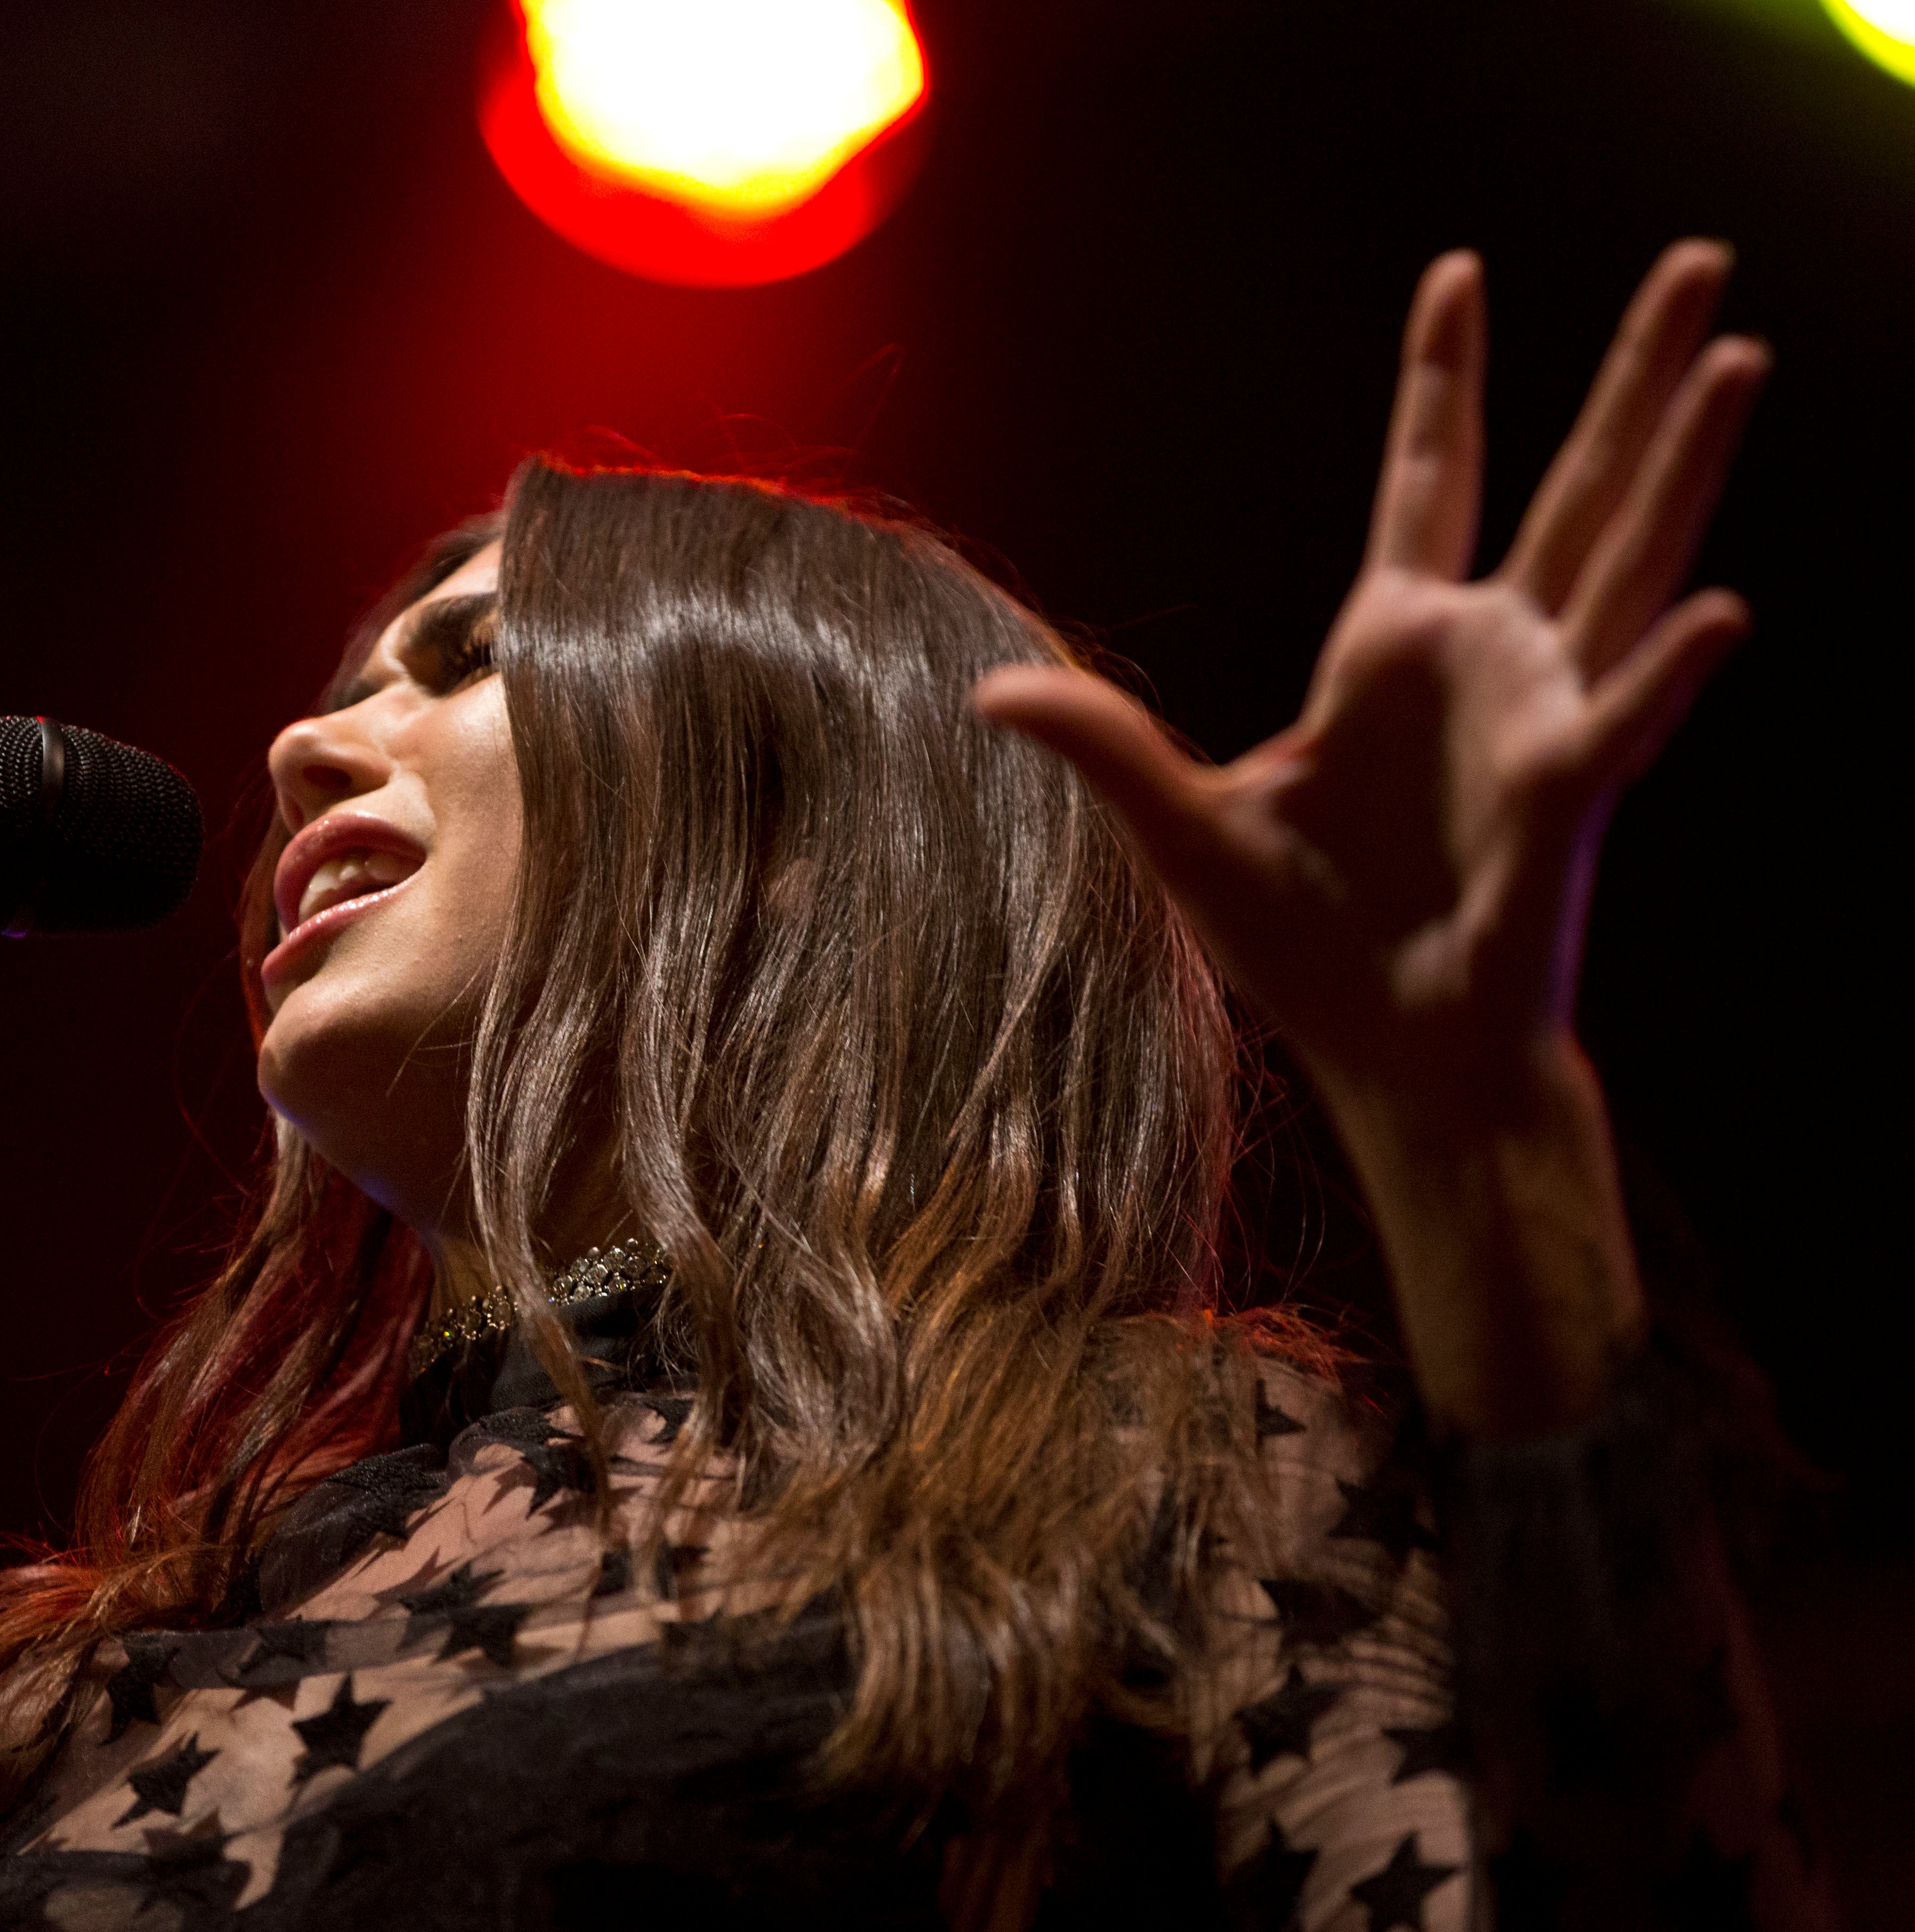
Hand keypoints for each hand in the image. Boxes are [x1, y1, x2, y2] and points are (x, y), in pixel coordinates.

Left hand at [975, 243, 1768, 1431]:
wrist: (1389, 1053)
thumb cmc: (1305, 948)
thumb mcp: (1182, 825)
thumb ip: (1102, 743)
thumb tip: (986, 691)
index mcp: (1390, 649)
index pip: (1427, 476)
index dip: (1443, 378)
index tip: (1456, 274)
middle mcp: (1485, 658)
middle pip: (1568, 484)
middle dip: (1627, 374)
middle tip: (1697, 260)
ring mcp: (1540, 716)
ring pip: (1631, 559)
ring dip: (1682, 463)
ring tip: (1735, 355)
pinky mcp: (1567, 795)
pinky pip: (1627, 716)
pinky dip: (1670, 668)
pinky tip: (1719, 610)